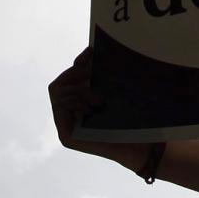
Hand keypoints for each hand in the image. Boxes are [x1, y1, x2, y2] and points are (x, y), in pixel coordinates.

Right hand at [48, 49, 147, 169]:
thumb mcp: (111, 92)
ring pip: (58, 93)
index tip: (91, 52)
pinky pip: (60, 108)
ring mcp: (64, 127)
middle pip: (58, 85)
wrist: (140, 146)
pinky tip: (91, 109)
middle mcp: (68, 116)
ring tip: (98, 100)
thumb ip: (98, 77)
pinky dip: (74, 102)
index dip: (77, 64)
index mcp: (78, 105)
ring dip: (78, 91)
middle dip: (73, 75)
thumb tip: (91, 52)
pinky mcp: (66, 137)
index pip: (68, 79)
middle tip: (90, 75)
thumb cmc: (131, 120)